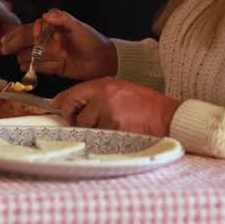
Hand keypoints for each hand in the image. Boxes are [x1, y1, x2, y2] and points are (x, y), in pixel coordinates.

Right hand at [0, 9, 116, 80]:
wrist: (106, 61)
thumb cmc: (92, 40)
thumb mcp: (78, 26)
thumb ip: (61, 18)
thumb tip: (44, 16)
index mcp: (52, 28)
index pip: (31, 28)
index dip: (23, 33)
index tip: (22, 37)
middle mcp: (48, 40)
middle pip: (26, 41)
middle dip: (14, 43)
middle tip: (4, 47)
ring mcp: (50, 54)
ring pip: (30, 55)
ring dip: (25, 57)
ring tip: (20, 61)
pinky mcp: (54, 67)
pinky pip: (39, 67)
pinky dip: (32, 68)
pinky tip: (25, 67)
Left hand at [53, 77, 180, 136]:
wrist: (168, 116)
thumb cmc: (147, 105)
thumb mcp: (121, 89)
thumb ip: (98, 94)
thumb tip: (75, 102)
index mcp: (104, 85)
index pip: (73, 92)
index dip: (61, 101)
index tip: (56, 106)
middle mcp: (103, 97)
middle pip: (73, 110)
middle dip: (74, 118)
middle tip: (82, 122)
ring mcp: (108, 113)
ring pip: (86, 126)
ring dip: (94, 129)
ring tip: (113, 125)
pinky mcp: (115, 128)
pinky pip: (99, 136)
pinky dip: (105, 138)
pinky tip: (119, 132)